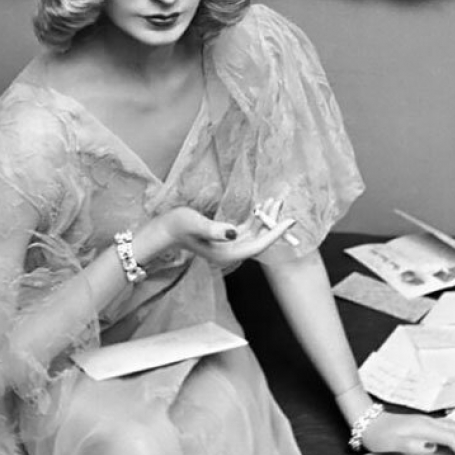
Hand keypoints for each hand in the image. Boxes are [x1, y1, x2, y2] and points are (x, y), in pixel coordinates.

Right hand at [148, 200, 296, 267]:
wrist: (164, 229)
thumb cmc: (178, 225)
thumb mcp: (196, 224)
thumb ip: (214, 230)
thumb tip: (233, 232)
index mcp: (226, 254)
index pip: (258, 245)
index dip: (276, 233)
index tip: (290, 220)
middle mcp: (230, 252)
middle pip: (259, 239)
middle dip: (273, 222)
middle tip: (282, 202)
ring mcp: (228, 245)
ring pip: (254, 232)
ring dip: (265, 218)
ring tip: (275, 200)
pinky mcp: (225, 237)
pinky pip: (246, 229)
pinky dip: (255, 218)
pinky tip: (260, 206)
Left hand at [362, 408, 454, 454]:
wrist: (366, 421)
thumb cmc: (377, 433)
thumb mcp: (391, 442)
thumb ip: (411, 444)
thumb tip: (432, 447)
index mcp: (423, 427)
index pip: (453, 439)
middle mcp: (428, 422)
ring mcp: (427, 422)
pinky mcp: (424, 425)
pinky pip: (448, 430)